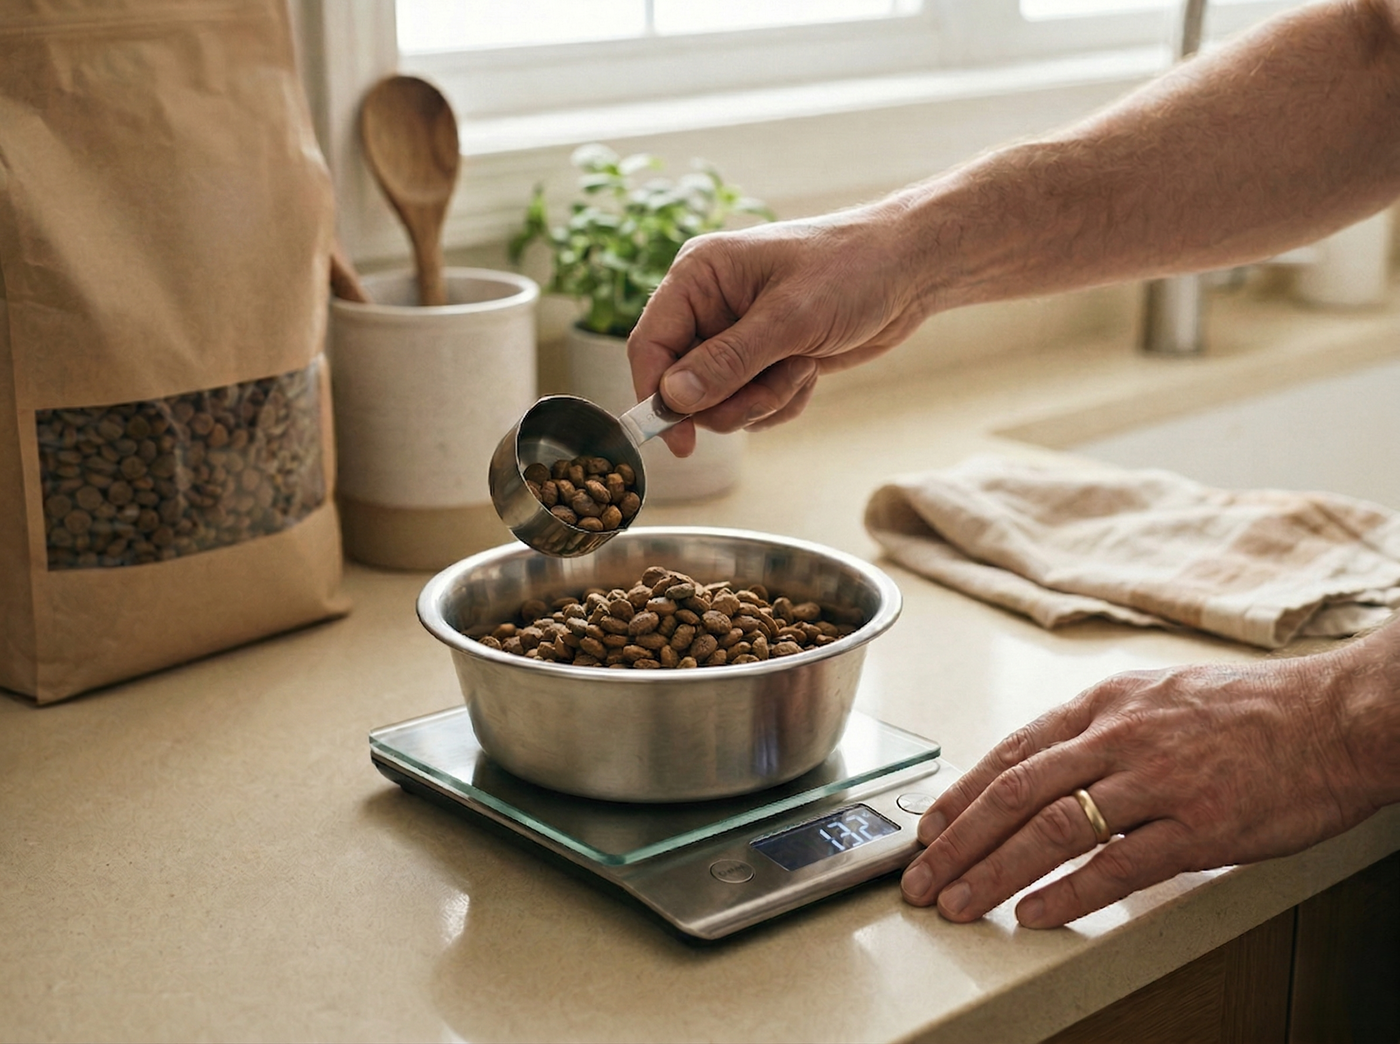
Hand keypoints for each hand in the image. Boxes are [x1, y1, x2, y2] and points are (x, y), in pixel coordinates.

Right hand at [626, 206, 930, 454]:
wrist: (908, 271)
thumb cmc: (852, 270)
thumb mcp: (790, 318)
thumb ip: (728, 361)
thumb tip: (673, 397)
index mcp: (698, 276)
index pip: (650, 345)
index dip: (656, 396)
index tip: (680, 441)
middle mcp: (708, 306)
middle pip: (682, 385)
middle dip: (731, 399)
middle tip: (777, 385)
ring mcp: (734, 336)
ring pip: (718, 403)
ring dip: (762, 400)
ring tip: (801, 368)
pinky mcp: (761, 360)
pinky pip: (749, 405)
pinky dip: (780, 401)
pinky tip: (809, 371)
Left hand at [900, 619, 1398, 927]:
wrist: (1337, 717)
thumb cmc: (1252, 711)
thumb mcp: (1157, 697)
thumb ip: (1099, 731)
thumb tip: (1045, 766)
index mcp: (1105, 704)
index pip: (1011, 752)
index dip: (961, 795)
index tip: (928, 829)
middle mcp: (1120, 736)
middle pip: (1015, 791)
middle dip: (958, 840)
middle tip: (921, 877)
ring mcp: (1158, 780)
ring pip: (1053, 827)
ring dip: (995, 870)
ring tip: (960, 903)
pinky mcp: (1200, 825)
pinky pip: (1119, 865)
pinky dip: (1068, 892)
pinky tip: (1034, 914)